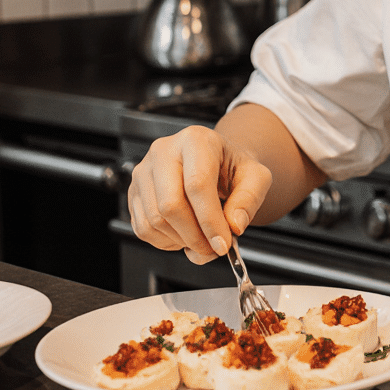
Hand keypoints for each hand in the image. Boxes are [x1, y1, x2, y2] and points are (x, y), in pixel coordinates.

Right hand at [128, 125, 272, 264]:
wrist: (216, 163)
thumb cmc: (232, 168)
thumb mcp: (256, 177)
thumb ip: (249, 199)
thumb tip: (234, 225)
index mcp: (196, 141)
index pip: (197, 184)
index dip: (210, 220)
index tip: (222, 243)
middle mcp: (164, 152)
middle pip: (170, 205)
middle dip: (195, 236)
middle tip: (214, 248)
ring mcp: (144, 172)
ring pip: (155, 220)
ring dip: (182, 241)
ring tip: (204, 240)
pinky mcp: (134, 192)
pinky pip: (143, 228)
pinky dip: (166, 242)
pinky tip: (185, 235)